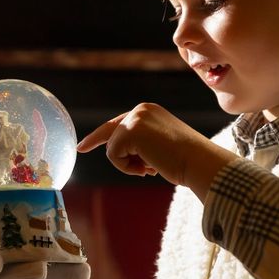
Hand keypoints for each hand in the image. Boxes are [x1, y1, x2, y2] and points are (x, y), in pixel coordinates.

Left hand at [76, 103, 199, 181]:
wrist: (199, 161)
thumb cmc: (185, 160)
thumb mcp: (161, 146)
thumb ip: (141, 145)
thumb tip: (119, 153)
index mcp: (149, 111)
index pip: (119, 124)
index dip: (101, 136)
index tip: (84, 145)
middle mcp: (141, 110)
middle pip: (110, 132)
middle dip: (95, 142)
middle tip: (80, 148)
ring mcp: (135, 119)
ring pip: (113, 148)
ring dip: (128, 165)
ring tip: (151, 168)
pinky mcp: (130, 131)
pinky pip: (114, 156)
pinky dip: (127, 168)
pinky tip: (148, 168)